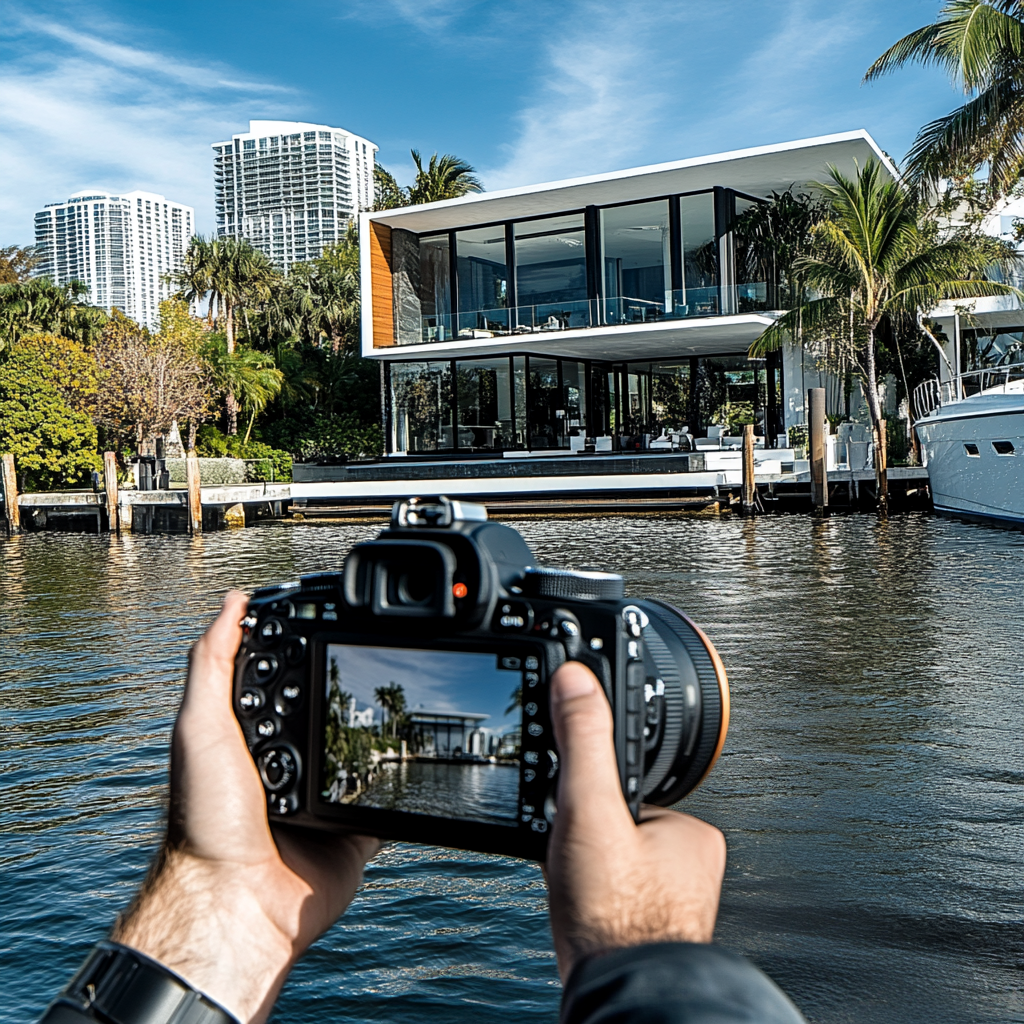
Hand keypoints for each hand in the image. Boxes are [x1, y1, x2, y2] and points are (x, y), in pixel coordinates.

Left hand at [112, 592, 377, 1023]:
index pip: (288, 679)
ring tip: (404, 703)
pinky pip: (387, 797)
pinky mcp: (354, 827)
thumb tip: (233, 602)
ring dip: (381, 734)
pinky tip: (413, 760)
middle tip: (383, 660)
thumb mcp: (200, 728)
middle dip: (355, 690)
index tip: (334, 620)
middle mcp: (292, 761)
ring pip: (365, 750)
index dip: (309, 650)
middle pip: (333, 711)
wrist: (237, 902)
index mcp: (254, 736)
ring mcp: (325, 795)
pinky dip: (400, 782)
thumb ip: (212, 664)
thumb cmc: (206, 823)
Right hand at [545, 662, 725, 980]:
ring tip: (578, 888)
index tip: (576, 816)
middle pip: (614, 819)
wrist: (617, 995)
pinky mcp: (645, 923)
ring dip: (583, 866)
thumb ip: (583, 742)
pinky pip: (608, 888)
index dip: (590, 793)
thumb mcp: (589, 811)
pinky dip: (588, 893)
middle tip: (576, 859)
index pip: (629, 782)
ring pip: (608, 855)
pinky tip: (578, 907)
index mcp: (689, 830)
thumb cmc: (616, 920)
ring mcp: (667, 896)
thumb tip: (578, 680)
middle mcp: (687, 864)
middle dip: (585, 834)